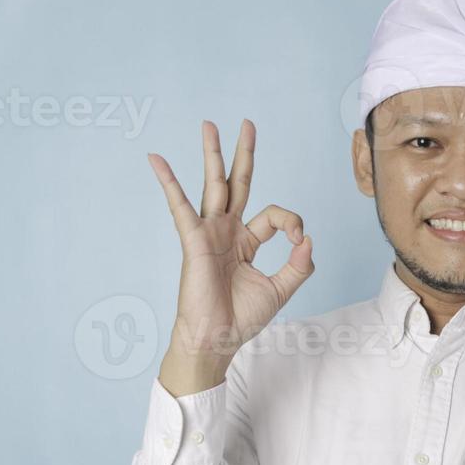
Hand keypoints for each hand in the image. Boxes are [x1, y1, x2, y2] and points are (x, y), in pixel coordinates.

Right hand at [150, 120, 314, 396]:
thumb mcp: (281, 290)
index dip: (292, 222)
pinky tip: (156, 160)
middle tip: (247, 124)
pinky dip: (169, 183)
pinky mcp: (194, 241)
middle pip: (237, 184)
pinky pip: (181, 207)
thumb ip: (299, 265)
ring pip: (212, 185)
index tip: (299, 241)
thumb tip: (308, 240)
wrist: (217, 340)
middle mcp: (227, 232)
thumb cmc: (241, 318)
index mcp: (246, 242)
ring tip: (209, 125)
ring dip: (212, 155)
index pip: (274, 216)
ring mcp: (209, 233)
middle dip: (243, 154)